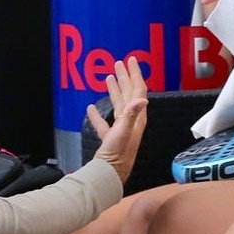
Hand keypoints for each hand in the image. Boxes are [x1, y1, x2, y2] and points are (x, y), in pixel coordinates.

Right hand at [87, 57, 148, 186]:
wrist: (109, 174)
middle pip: (129, 94)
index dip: (135, 74)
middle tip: (119, 63)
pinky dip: (98, 114)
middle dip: (124, 78)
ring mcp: (121, 130)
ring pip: (118, 105)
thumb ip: (132, 114)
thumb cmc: (118, 154)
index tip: (130, 60)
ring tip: (108, 77)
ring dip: (114, 91)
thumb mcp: (124, 131)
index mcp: (136, 117)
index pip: (138, 90)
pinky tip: (91, 108)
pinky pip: (104, 123)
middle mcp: (131, 122)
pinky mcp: (110, 139)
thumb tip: (142, 98)